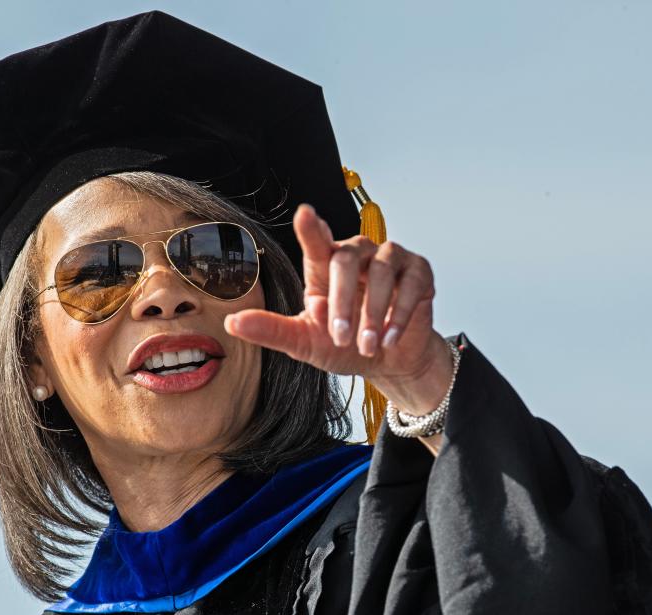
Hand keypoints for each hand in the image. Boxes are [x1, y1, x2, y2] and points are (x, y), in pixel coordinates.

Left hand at [224, 204, 452, 415]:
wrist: (389, 363)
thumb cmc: (345, 347)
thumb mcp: (305, 343)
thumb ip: (272, 330)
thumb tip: (232, 322)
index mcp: (325, 266)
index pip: (317, 241)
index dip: (312, 228)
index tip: (305, 215)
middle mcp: (358, 255)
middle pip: (347, 260)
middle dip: (344, 302)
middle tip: (341, 337)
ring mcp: (390, 259)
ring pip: (383, 270)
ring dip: (373, 313)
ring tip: (369, 344)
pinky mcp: (419, 271)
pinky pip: (410, 284)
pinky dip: (399, 315)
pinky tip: (390, 338)